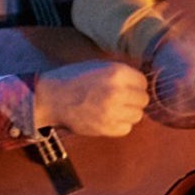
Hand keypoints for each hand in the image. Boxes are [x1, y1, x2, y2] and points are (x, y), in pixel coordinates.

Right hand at [34, 59, 149, 137]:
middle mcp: (118, 92)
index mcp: (117, 73)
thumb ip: (120, 72)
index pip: (143, 82)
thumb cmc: (73, 79)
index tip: (126, 87)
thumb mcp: (98, 66)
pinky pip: (126, 128)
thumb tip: (140, 80)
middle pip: (143, 100)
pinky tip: (108, 118)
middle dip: (133, 99)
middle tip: (120, 99)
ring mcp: (112, 112)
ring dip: (128, 112)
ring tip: (114, 109)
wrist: (51, 98)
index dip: (135, 84)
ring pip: (137, 115)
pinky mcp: (105, 128)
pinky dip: (120, 125)